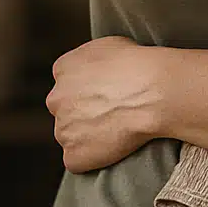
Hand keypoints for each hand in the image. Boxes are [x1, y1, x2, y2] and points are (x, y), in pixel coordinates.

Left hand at [46, 35, 164, 172]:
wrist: (152, 91)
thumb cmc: (137, 65)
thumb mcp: (107, 45)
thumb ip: (90, 60)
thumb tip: (95, 70)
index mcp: (63, 69)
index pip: (67, 84)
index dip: (88, 92)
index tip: (106, 95)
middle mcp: (56, 98)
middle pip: (65, 110)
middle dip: (82, 114)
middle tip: (111, 114)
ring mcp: (63, 129)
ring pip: (70, 136)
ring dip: (87, 137)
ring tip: (117, 131)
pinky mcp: (73, 156)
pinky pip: (78, 160)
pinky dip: (93, 158)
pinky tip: (114, 147)